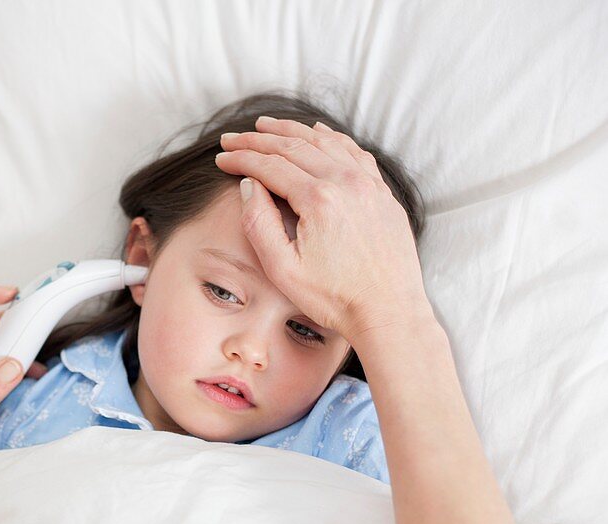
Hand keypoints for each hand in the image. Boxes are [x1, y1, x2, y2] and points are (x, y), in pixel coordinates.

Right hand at [215, 117, 432, 343]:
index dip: (241, 159)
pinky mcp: (382, 192)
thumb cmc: (335, 298)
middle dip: (257, 140)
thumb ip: (258, 223)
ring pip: (324, 141)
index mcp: (319, 199)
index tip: (220, 159)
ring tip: (265, 125)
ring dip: (291, 130)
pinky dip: (330, 136)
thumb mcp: (282, 269)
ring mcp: (369, 184)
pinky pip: (353, 151)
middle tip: (231, 138)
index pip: (270, 166)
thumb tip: (249, 185)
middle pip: (294, 146)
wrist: (388, 312)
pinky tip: (316, 131)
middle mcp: (346, 182)